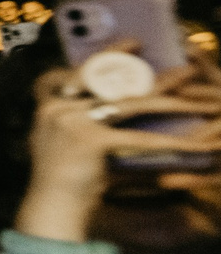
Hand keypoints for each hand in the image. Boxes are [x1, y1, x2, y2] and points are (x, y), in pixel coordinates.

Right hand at [19, 45, 220, 241]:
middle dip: (153, 73)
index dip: (104, 56)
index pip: (76, 72)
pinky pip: (141, 139)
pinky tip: (198, 147)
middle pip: (113, 82)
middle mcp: (57, 108)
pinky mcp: (90, 141)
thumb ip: (86, 125)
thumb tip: (125, 109)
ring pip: (132, 104)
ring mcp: (71, 121)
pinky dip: (173, 144)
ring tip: (204, 101)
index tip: (132, 44)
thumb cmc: (61, 182)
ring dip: (174, 102)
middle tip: (183, 66)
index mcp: (48, 106)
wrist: (49, 209)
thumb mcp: (65, 145)